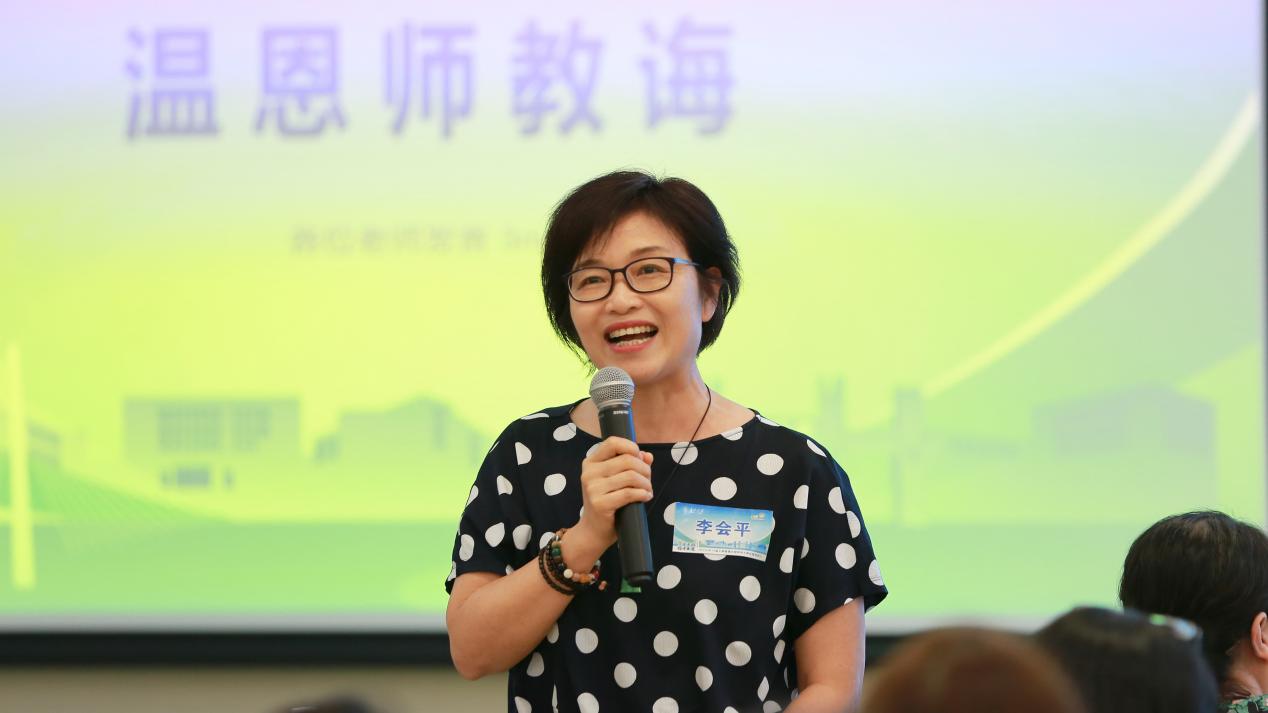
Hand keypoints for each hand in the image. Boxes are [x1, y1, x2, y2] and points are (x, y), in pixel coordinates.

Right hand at [565, 437, 653, 567]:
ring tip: (647, 490)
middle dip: (644, 469)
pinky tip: (645, 497)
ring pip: (631, 476)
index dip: (630, 447)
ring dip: (646, 483)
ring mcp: (593, 488)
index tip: (640, 458)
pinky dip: (642, 494)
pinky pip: (629, 493)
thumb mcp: (616, 481)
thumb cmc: (607, 503)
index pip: (612, 442)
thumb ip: (631, 465)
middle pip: (627, 460)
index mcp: (591, 462)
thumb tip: (647, 456)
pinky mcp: (600, 504)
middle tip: (648, 481)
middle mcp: (589, 473)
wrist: (593, 531)